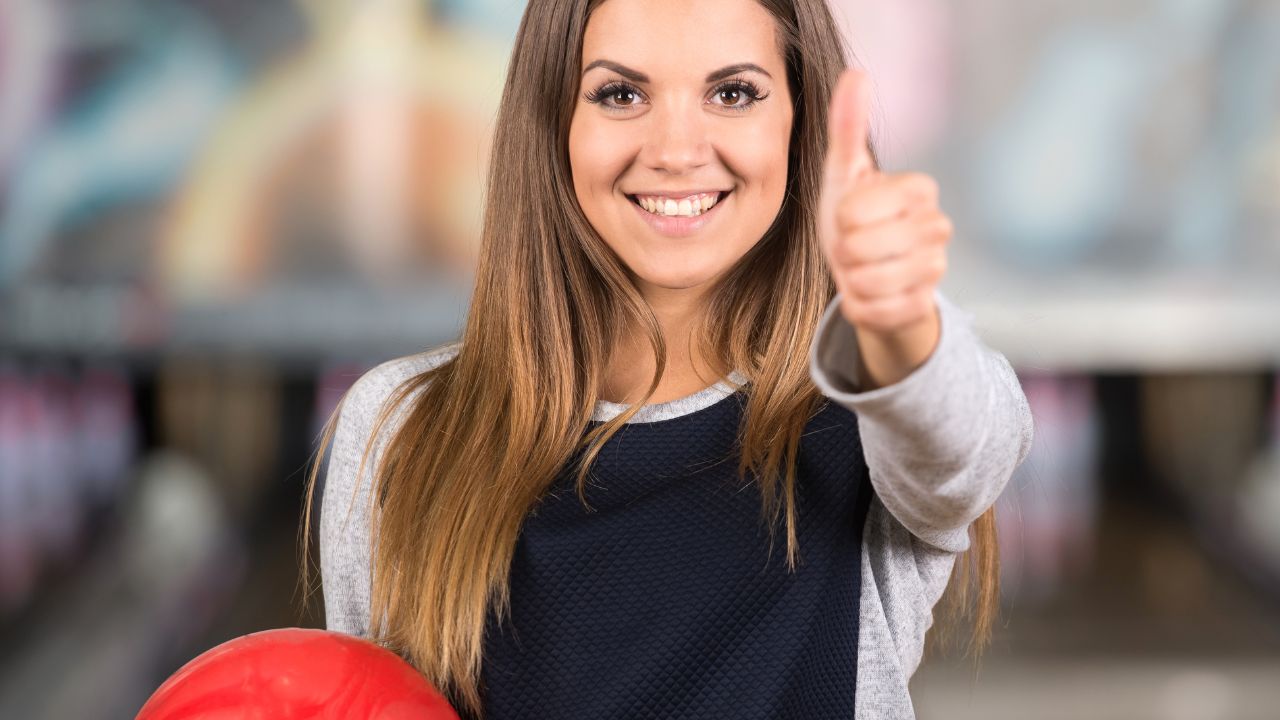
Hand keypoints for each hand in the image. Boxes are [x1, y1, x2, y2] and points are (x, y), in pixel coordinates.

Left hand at [816, 69, 951, 387]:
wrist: (866, 274)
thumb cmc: (853, 218)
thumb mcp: (844, 173)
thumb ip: (847, 126)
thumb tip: (856, 73)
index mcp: (920, 189)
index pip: (855, 210)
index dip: (840, 219)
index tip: (850, 218)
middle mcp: (939, 226)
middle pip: (859, 248)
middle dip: (842, 253)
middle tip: (852, 248)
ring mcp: (936, 269)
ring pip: (868, 282)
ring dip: (850, 280)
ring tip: (859, 269)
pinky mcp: (925, 307)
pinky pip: (874, 312)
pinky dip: (859, 307)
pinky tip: (868, 295)